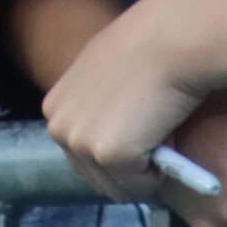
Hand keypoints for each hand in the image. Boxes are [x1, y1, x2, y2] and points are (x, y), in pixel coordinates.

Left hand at [41, 0, 226, 201]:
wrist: (171, 39)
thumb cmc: (150, 49)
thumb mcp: (108, 74)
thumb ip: (101, 104)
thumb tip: (119, 131)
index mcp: (56, 107)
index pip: (82, 156)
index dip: (118, 153)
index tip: (144, 136)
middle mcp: (58, 126)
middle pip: (96, 178)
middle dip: (130, 171)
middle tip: (159, 143)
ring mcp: (80, 142)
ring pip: (119, 188)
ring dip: (146, 173)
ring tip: (164, 136)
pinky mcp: (107, 155)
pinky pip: (140, 187)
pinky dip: (160, 173)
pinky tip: (168, 138)